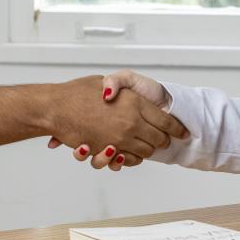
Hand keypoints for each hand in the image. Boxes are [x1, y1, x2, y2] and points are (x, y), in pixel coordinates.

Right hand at [44, 75, 186, 167]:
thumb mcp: (106, 79)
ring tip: (146, 145)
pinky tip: (127, 152)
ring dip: (147, 150)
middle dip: (164, 141)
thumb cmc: (77, 92)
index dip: (177, 129)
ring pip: (145, 152)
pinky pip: (128, 160)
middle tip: (165, 139)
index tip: (184, 133)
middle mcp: (131, 122)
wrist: (55, 108)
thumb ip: (122, 85)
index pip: (166, 120)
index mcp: (135, 102)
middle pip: (159, 139)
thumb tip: (132, 95)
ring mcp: (120, 138)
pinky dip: (130, 158)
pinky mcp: (108, 150)